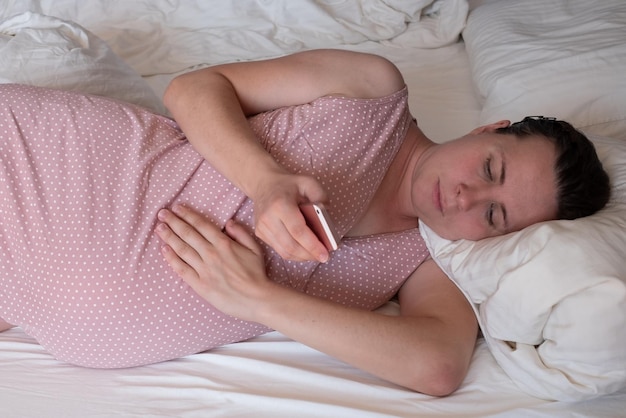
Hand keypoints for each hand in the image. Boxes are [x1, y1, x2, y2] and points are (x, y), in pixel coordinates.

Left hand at [156, 205, 271, 320]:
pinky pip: (181, 269)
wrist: (256, 299)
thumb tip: (229, 222)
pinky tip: (164, 250)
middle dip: (173, 222)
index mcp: (224, 243)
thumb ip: (241, 233)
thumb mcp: (255, 248)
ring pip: (182, 249)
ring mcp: (203, 269)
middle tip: (162, 213)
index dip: (187, 215)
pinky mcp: (199, 284)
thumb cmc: (256, 274)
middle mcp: (211, 253)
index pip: (201, 225)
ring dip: (169, 237)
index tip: (177, 208)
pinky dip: (171, 258)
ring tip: (159, 228)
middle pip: (188, 234)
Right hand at [252, 171, 330, 262]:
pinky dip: (294, 254)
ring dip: (303, 257)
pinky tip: (304, 250)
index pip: (297, 231)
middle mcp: (268, 218)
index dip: (312, 245)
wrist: (264, 184)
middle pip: (291, 245)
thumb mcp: (308, 182)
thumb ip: (320, 197)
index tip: (325, 254)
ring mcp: (262, 227)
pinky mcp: (260, 233)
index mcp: (280, 204)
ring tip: (316, 254)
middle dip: (309, 254)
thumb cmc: (289, 184)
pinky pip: (279, 249)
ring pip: (284, 251)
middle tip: (324, 257)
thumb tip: (326, 219)